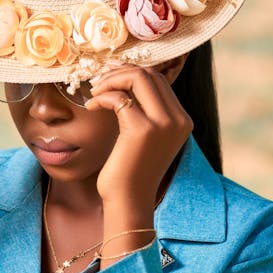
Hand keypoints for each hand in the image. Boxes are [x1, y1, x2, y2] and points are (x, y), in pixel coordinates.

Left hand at [86, 64, 192, 213]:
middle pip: (149, 74)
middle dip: (119, 72)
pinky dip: (101, 97)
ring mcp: (163, 124)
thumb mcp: (145, 136)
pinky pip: (118, 98)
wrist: (128, 201)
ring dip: (110, 81)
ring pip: (138, 78)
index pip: (159, 79)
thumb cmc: (130, 170)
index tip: (110, 73)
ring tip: (94, 92)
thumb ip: (145, 109)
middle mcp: (177, 120)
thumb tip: (126, 76)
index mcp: (182, 120)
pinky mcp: (142, 130)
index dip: (131, 71)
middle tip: (98, 82)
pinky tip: (91, 107)